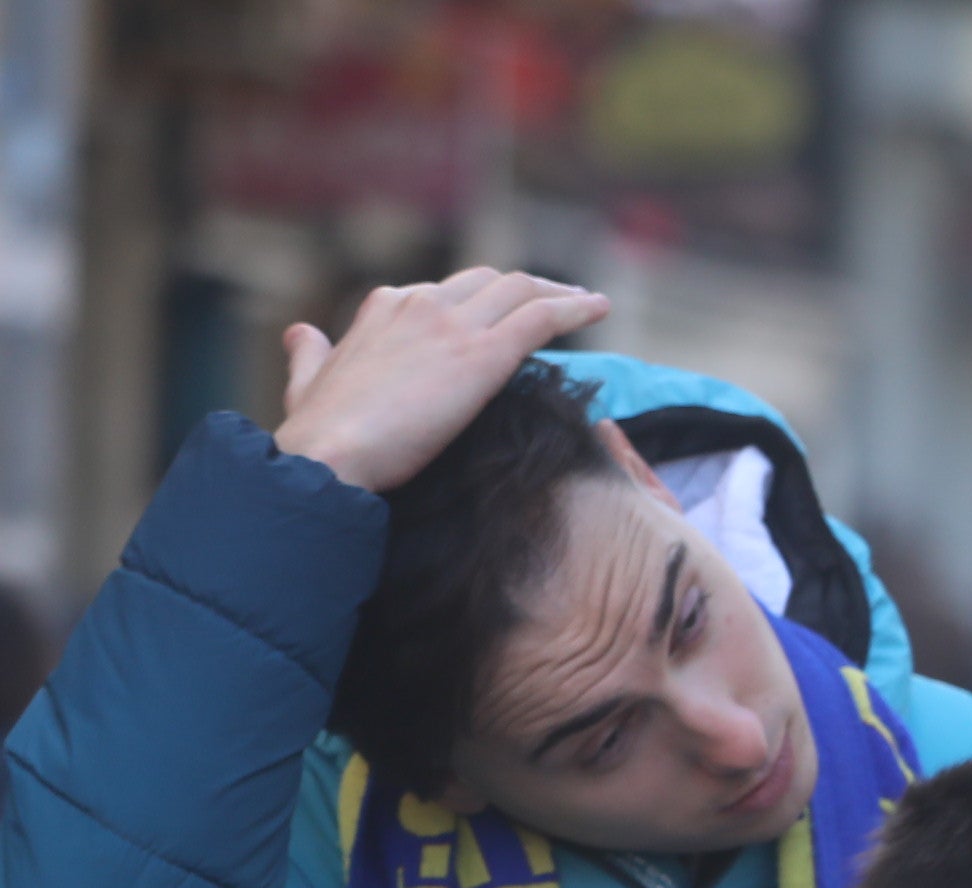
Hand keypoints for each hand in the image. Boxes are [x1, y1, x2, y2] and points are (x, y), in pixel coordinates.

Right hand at [275, 270, 610, 492]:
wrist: (330, 453)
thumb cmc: (320, 431)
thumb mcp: (309, 382)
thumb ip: (312, 354)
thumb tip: (303, 334)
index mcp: (385, 308)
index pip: (445, 292)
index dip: (481, 302)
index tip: (504, 316)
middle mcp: (420, 304)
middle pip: (490, 282)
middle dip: (528, 287)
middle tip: (562, 300)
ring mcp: (453, 326)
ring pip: (521, 290)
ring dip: (560, 293)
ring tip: (589, 304)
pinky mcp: (483, 354)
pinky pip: (542, 317)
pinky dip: (577, 308)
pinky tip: (601, 310)